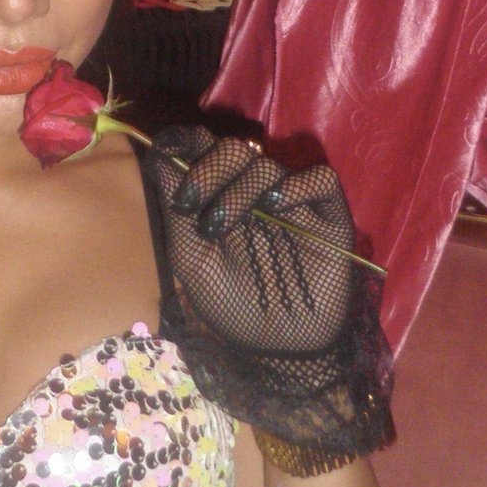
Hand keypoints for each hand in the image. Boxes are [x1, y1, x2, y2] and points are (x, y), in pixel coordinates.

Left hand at [147, 128, 357, 353]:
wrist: (276, 346)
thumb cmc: (230, 303)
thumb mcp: (192, 261)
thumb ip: (176, 212)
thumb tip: (157, 158)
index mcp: (220, 195)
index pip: (204, 147)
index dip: (184, 140)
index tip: (166, 150)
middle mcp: (254, 191)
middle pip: (233, 149)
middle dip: (206, 168)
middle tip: (190, 202)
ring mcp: (291, 200)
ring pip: (266, 165)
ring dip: (237, 188)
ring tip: (220, 226)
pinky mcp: (328, 214)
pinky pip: (320, 179)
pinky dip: (295, 185)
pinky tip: (274, 207)